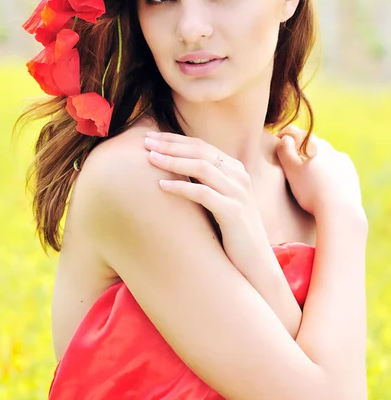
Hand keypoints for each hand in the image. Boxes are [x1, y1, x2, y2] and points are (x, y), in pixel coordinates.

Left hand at [144, 131, 264, 267]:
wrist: (254, 262)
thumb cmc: (230, 232)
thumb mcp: (219, 201)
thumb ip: (204, 183)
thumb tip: (171, 170)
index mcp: (235, 170)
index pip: (201, 146)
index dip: (174, 139)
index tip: (151, 137)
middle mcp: (239, 177)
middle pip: (200, 152)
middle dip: (170, 145)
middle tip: (146, 142)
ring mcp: (238, 193)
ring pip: (202, 168)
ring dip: (173, 161)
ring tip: (150, 159)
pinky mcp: (234, 213)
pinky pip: (203, 194)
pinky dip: (181, 187)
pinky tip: (161, 186)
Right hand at [276, 125, 365, 219]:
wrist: (340, 212)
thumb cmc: (312, 192)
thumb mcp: (292, 171)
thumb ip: (285, 152)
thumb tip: (285, 138)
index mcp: (316, 146)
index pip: (297, 133)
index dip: (285, 135)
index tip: (278, 143)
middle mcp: (332, 150)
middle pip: (313, 143)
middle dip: (301, 148)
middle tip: (291, 160)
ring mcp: (344, 163)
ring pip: (326, 156)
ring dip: (316, 160)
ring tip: (308, 175)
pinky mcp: (352, 176)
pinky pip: (337, 168)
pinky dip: (328, 171)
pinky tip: (324, 184)